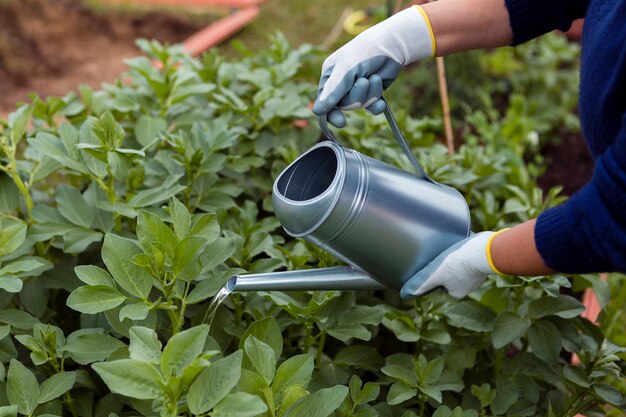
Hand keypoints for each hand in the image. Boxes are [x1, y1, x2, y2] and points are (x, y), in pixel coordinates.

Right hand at [312, 6, 434, 126]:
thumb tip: (317, 111)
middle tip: (364, 81)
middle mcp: (341, 84)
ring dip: (370, 94)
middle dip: (357, 96)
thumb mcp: (346, 69)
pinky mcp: (371, 93)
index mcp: (330, 76)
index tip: (340, 122)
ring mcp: (357, 89)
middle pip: (345, 105)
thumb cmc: (365, 52)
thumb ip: (333, 91)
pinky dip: (377, 103)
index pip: (325, 101)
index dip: (331, 112)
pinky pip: (371, 108)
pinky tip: (381, 96)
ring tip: (374, 77)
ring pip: (360, 105)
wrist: (392, 46)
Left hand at [400, 231, 507, 298]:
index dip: (436, 272)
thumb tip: (405, 295)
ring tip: (451, 245)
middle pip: (452, 274)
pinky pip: (473, 256)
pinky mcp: (487, 261)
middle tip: (442, 253)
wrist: (485, 251)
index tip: (433, 263)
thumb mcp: (436, 274)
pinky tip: (465, 241)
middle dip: (447, 265)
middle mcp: (470, 286)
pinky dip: (469, 251)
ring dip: (458, 257)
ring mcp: (479, 274)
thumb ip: (422, 284)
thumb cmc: (458, 263)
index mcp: (457, 292)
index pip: (441, 282)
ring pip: (463, 265)